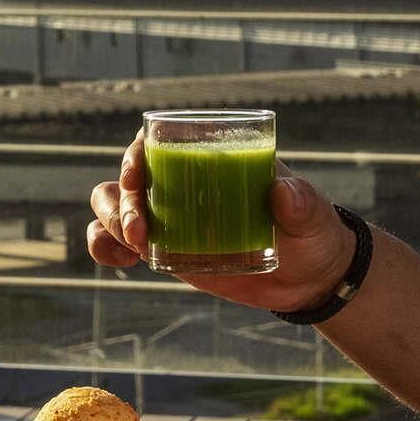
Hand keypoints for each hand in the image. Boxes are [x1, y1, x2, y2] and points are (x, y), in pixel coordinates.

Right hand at [86, 134, 359, 314]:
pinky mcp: (164, 249)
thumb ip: (301, 203)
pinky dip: (107, 248)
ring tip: (134, 248)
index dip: (136, 155)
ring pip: (112, 206)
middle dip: (120, 200)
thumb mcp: (312, 216)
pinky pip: (118, 242)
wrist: (309, 278)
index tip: (138, 178)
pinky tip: (120, 262)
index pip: (159, 142)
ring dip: (109, 222)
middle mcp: (182, 182)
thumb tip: (282, 189)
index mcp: (211, 158)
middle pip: (128, 177)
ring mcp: (169, 216)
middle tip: (142, 233)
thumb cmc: (312, 232)